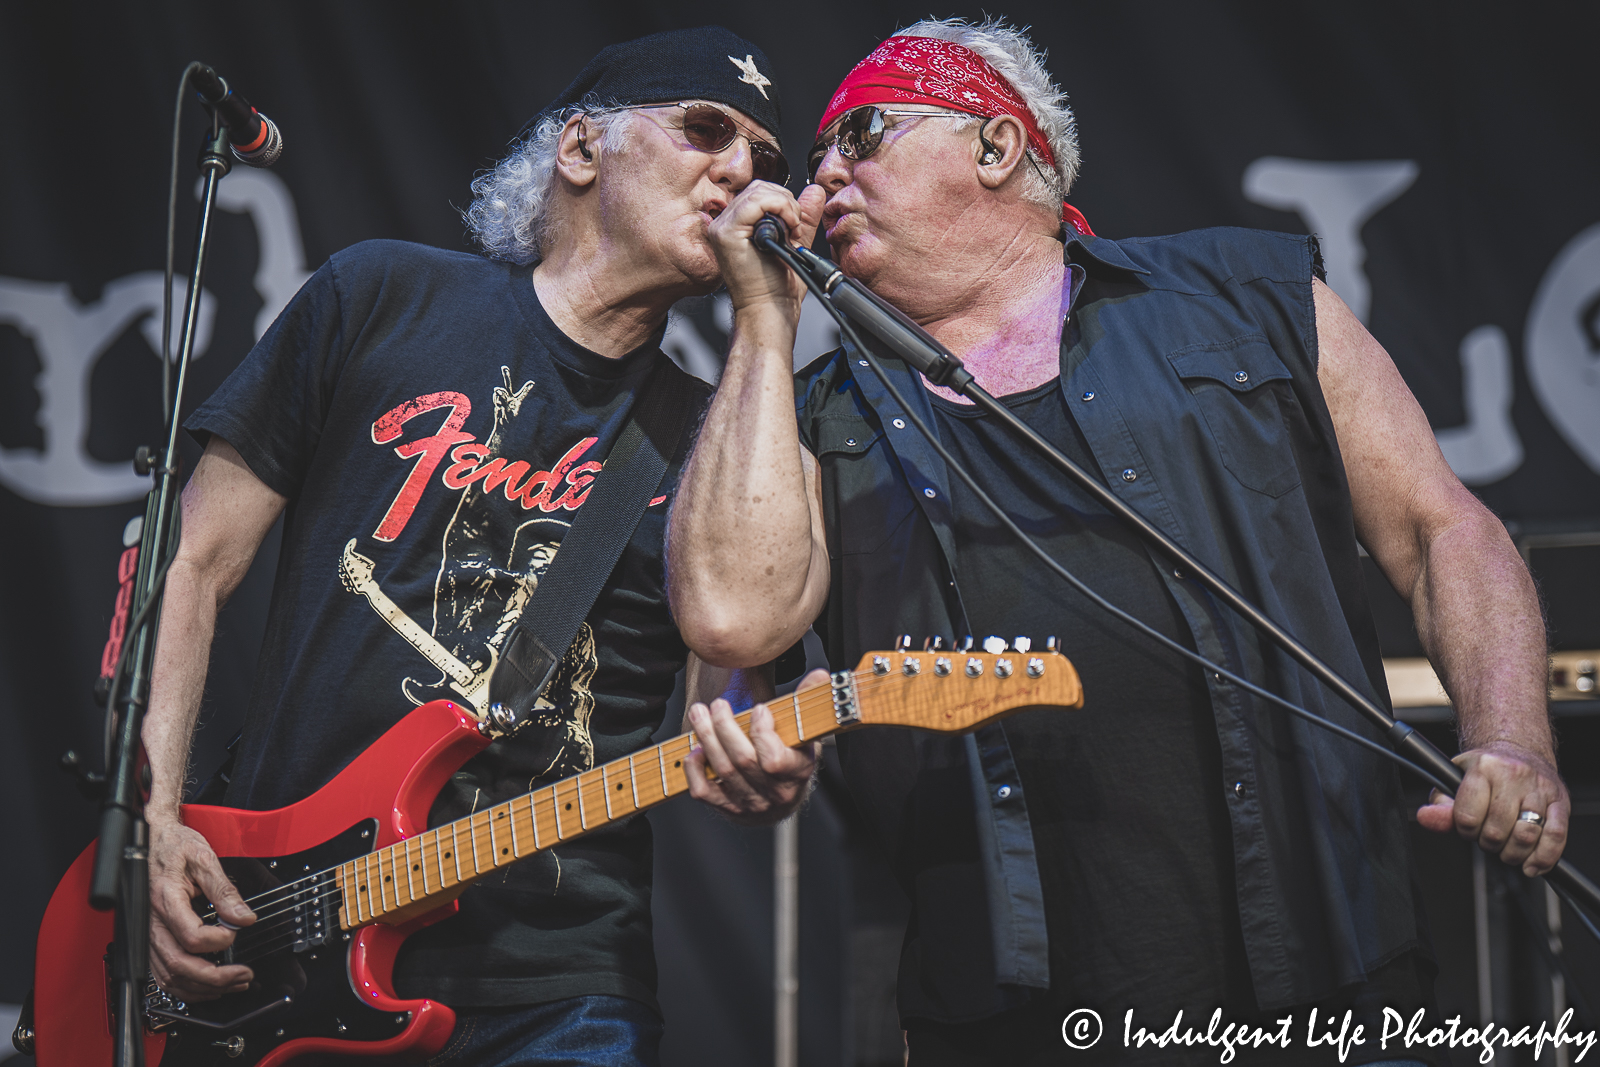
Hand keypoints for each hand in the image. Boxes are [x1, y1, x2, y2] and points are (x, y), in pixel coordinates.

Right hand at [148, 815, 255, 999]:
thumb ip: (224, 890)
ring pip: (169, 976)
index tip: (235, 933)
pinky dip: (186, 986)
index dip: (217, 941)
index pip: (190, 936)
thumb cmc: (173, 846)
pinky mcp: (149, 941)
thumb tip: (243, 916)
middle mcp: (151, 923)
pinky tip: (208, 985)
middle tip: (242, 975)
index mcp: (165, 900)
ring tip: (232, 984)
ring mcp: (147, 936)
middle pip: (178, 965)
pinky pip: (163, 974)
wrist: (151, 840)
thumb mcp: (204, 858)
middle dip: (214, 977)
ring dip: (202, 987)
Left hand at [684, 668, 826, 823]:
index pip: (774, 760)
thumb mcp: (805, 732)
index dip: (762, 733)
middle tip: (718, 704)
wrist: (782, 799)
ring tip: (699, 713)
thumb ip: (809, 701)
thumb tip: (819, 674)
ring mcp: (749, 803)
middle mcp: (773, 793)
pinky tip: (695, 749)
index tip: (759, 709)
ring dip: (706, 738)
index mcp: (797, 773)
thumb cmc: (793, 759)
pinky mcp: (727, 808)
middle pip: (742, 760)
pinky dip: (695, 769)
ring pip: (723, 771)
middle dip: (725, 727)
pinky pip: (704, 792)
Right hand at [707, 180, 826, 320]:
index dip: (784, 202)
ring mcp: (721, 228)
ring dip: (785, 207)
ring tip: (791, 234)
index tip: (796, 227)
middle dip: (786, 204)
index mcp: (737, 226)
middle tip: (795, 231)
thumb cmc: (777, 288)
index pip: (760, 192)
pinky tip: (788, 229)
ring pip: (758, 191)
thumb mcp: (796, 242)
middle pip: (759, 188)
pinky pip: (755, 202)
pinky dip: (779, 208)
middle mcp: (725, 225)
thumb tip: (815, 192)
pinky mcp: (725, 233)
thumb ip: (804, 216)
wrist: (770, 310)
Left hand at [1416, 740, 1569, 875]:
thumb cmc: (1484, 770)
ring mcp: (1540, 788)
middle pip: (1497, 830)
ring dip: (1513, 854)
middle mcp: (1513, 775)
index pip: (1468, 816)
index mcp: (1483, 767)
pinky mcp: (1561, 801)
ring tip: (1507, 850)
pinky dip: (1544, 857)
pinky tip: (1532, 864)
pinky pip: (1557, 836)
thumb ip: (1440, 805)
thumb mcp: (1454, 781)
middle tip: (1487, 839)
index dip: (1465, 831)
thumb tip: (1425, 818)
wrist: (1518, 749)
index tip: (1467, 829)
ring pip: (1526, 835)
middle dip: (1488, 844)